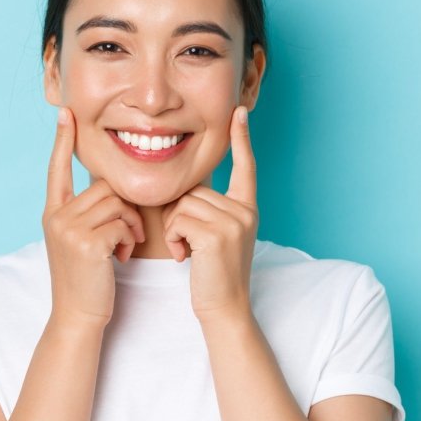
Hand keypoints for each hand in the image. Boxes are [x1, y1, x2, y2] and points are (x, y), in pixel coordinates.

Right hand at [41, 107, 145, 326]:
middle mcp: (56, 216)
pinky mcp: (86, 243)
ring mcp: (69, 228)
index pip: (57, 168)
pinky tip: (121, 257)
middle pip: (103, 186)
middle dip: (124, 208)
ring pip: (116, 203)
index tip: (66, 113)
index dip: (63, 140)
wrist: (78, 315)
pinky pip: (122, 222)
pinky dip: (129, 238)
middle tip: (127, 236)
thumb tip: (109, 190)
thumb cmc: (87, 279)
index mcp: (53, 212)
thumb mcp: (79, 241)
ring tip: (125, 246)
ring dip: (130, 224)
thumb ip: (87, 214)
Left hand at [162, 105, 258, 320]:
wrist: (224, 309)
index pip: (245, 167)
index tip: (239, 111)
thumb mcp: (217, 237)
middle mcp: (245, 211)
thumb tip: (184, 191)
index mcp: (246, 208)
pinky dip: (174, 238)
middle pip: (195, 190)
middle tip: (188, 244)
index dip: (242, 139)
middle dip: (180, 216)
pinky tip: (186, 258)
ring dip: (174, 229)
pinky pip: (179, 220)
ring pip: (183, 204)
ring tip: (188, 252)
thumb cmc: (213, 275)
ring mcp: (234, 221)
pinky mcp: (218, 235)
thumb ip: (208, 211)